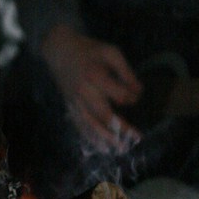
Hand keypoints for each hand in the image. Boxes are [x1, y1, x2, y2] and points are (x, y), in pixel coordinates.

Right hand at [40, 24, 142, 150]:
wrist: (60, 51)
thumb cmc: (89, 51)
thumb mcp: (110, 53)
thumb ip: (125, 72)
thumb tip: (138, 91)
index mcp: (95, 76)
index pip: (119, 94)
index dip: (131, 97)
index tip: (137, 95)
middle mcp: (84, 92)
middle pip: (105, 115)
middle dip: (122, 128)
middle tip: (137, 137)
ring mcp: (76, 102)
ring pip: (92, 125)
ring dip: (107, 139)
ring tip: (121, 148)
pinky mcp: (70, 108)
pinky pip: (81, 127)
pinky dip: (91, 139)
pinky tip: (102, 147)